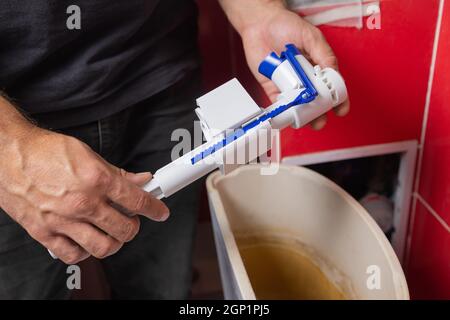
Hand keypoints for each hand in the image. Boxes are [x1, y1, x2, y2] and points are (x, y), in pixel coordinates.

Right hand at [0, 127, 168, 263]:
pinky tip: (86, 239)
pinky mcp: (45, 232)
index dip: (155, 208)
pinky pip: (73, 254)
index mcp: (97, 179)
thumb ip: (117, 172)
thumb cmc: (45, 151)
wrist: (8, 154)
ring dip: (114, 242)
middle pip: (125, 229)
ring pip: (103, 247)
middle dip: (134, 226)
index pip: (137, 200)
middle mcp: (83, 202)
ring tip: (113, 232)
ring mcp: (63, 220)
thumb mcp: (88, 154)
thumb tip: (140, 180)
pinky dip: (84, 251)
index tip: (160, 212)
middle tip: (132, 220)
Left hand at [239, 4, 349, 128]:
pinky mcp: (272, 88)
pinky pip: (278, 103)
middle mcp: (305, 79)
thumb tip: (332, 72)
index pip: (331, 86)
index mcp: (318, 67)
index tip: (341, 109)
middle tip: (320, 119)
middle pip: (316, 100)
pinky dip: (282, 111)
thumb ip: (323, 54)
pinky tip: (287, 116)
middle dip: (319, 113)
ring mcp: (289, 84)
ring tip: (306, 121)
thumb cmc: (285, 25)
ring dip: (302, 115)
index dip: (338, 99)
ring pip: (298, 105)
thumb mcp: (311, 36)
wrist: (260, 24)